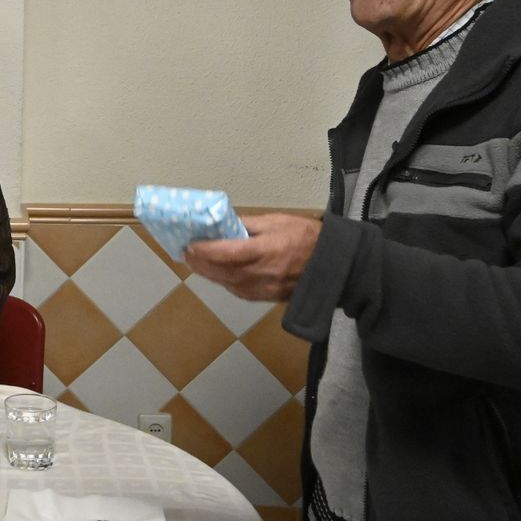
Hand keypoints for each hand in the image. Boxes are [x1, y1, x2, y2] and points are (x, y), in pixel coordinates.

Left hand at [182, 213, 321, 302]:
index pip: (228, 253)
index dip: (206, 250)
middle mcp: (262, 274)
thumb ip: (249, 224)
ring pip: (228, 284)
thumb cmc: (307, 237)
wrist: (334, 265)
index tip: (190, 244)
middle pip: (223, 272)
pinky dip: (224, 282)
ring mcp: (264, 290)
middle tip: (185, 254)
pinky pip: (239, 291)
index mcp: (266, 251)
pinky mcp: (267, 299)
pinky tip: (216, 273)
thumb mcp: (278, 221)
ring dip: (209, 274)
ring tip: (195, 262)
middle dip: (201, 263)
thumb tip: (224, 223)